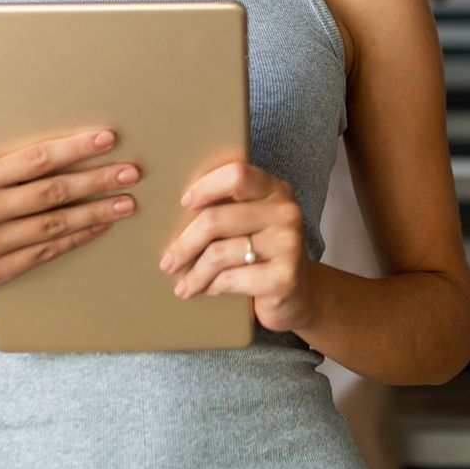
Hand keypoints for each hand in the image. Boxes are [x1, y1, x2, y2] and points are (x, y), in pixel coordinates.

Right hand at [0, 129, 137, 297]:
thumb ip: (11, 171)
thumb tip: (66, 152)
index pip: (35, 159)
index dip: (74, 148)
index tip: (107, 139)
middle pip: (52, 192)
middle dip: (96, 180)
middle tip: (131, 172)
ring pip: (55, 224)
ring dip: (96, 212)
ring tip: (126, 202)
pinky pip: (47, 251)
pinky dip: (78, 237)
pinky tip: (100, 227)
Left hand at [160, 162, 316, 333]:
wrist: (301, 293)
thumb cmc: (264, 253)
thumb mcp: (253, 222)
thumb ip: (229, 208)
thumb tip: (174, 212)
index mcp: (275, 190)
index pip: (236, 175)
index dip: (206, 187)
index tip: (184, 203)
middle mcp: (286, 212)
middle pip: (216, 219)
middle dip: (184, 244)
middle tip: (168, 262)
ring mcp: (288, 244)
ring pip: (218, 253)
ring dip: (195, 274)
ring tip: (184, 284)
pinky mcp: (284, 277)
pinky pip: (230, 279)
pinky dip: (212, 287)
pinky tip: (208, 290)